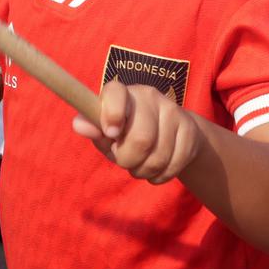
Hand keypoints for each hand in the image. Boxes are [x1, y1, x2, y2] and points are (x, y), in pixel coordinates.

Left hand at [72, 83, 201, 183]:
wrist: (168, 131)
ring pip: (158, 157)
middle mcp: (149, 96)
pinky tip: (156, 168)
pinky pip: (173, 165)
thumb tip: (79, 125)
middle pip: (141, 139)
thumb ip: (92, 128)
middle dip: (128, 160)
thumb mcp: (106, 129)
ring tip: (139, 165)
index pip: (116, 93)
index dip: (112, 115)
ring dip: (143, 170)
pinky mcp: (190, 131)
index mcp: (123, 93)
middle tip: (124, 160)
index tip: (110, 133)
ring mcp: (173, 112)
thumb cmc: (126, 130)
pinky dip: (160, 176)